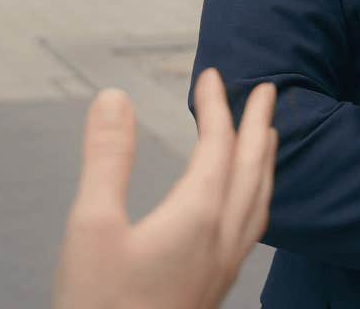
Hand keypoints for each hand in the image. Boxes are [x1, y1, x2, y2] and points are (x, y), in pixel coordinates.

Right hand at [52, 70, 277, 308]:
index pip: (219, 146)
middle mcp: (221, 240)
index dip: (217, 106)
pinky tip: (243, 208)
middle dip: (258, 126)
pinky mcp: (212, 290)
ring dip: (265, 163)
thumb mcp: (91, 226)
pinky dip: (255, 199)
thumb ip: (107, 158)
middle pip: (252, 170)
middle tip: (266, 90)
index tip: (213, 74)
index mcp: (197, 217)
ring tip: (267, 140)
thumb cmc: (98, 305)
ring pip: (259, 203)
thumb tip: (115, 96)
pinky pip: (250, 230)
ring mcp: (221, 269)